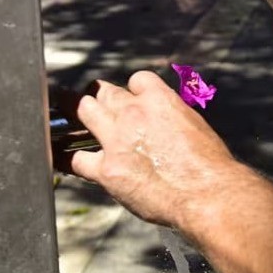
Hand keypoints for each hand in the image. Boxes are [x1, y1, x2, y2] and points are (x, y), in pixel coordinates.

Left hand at [64, 75, 235, 226]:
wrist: (207, 192)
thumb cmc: (210, 165)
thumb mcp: (196, 127)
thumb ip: (174, 120)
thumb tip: (166, 126)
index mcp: (160, 100)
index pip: (137, 80)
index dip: (133, 90)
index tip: (132, 98)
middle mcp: (135, 113)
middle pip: (105, 92)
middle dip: (100, 96)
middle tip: (94, 101)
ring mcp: (117, 140)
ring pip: (86, 111)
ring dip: (82, 113)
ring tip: (72, 116)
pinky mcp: (107, 169)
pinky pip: (76, 158)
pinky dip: (68, 157)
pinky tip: (63, 158)